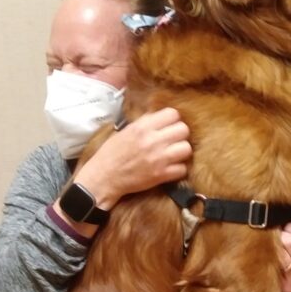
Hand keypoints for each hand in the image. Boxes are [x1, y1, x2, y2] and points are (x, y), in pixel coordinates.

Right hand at [77, 108, 191, 208]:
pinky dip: (178, 169)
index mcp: (142, 127)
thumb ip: (145, 123)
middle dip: (179, 135)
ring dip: (181, 152)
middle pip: (183, 130)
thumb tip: (160, 117)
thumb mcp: (126, 131)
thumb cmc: (112, 154)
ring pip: (186, 149)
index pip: (173, 114)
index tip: (168, 127)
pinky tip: (170, 168)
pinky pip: (182, 169)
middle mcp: (152, 141)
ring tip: (173, 154)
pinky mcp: (161, 175)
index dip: (172, 120)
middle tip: (172, 141)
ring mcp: (158, 159)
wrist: (104, 177)